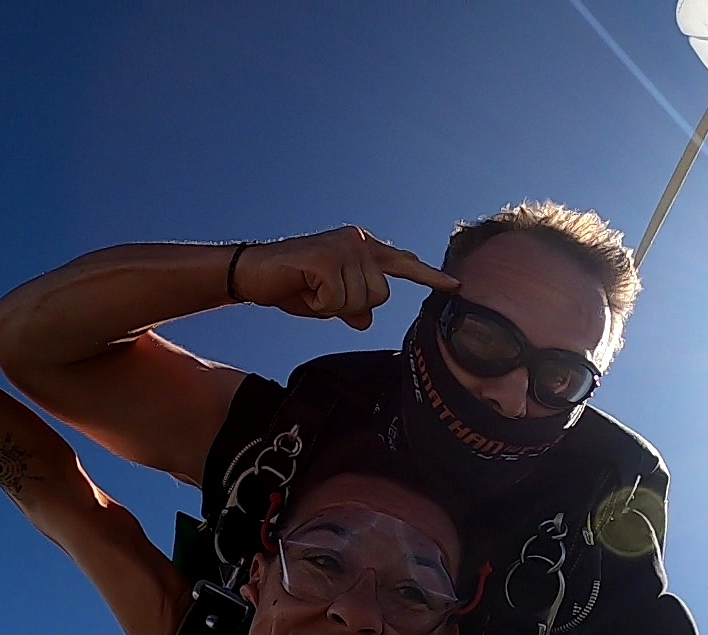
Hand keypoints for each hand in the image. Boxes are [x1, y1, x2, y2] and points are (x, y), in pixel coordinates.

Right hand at [233, 226, 457, 330]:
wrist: (251, 274)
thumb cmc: (291, 285)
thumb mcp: (328, 302)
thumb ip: (352, 308)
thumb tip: (366, 320)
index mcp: (363, 248)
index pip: (402, 265)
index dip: (429, 277)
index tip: (456, 286)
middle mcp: (358, 241)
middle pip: (381, 295)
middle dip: (350, 305)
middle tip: (322, 294)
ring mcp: (343, 246)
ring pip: (360, 300)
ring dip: (332, 305)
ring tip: (310, 288)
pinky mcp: (327, 257)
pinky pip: (337, 301)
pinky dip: (319, 304)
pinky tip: (303, 288)